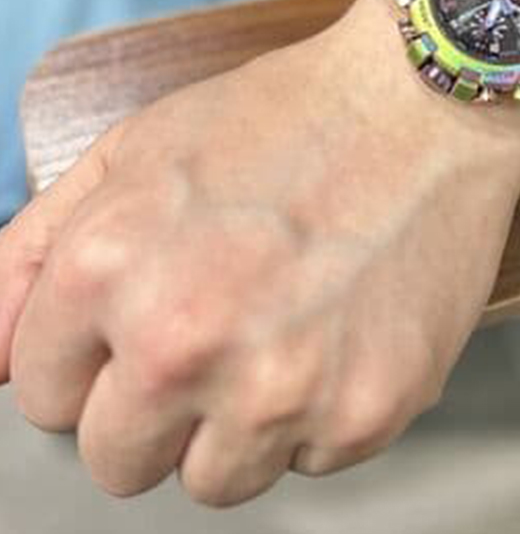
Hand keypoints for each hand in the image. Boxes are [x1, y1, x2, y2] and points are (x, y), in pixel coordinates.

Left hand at [0, 0, 519, 506]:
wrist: (422, 99)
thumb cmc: (286, 113)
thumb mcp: (139, 147)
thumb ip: (35, 252)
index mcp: (108, 271)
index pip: (45, 396)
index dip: (98, 355)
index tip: (150, 318)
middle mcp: (185, 341)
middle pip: (119, 459)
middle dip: (157, 404)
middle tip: (224, 327)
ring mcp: (282, 386)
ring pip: (216, 478)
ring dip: (241, 421)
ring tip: (288, 330)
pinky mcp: (370, 410)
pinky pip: (315, 458)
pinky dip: (326, 408)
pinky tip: (347, 329)